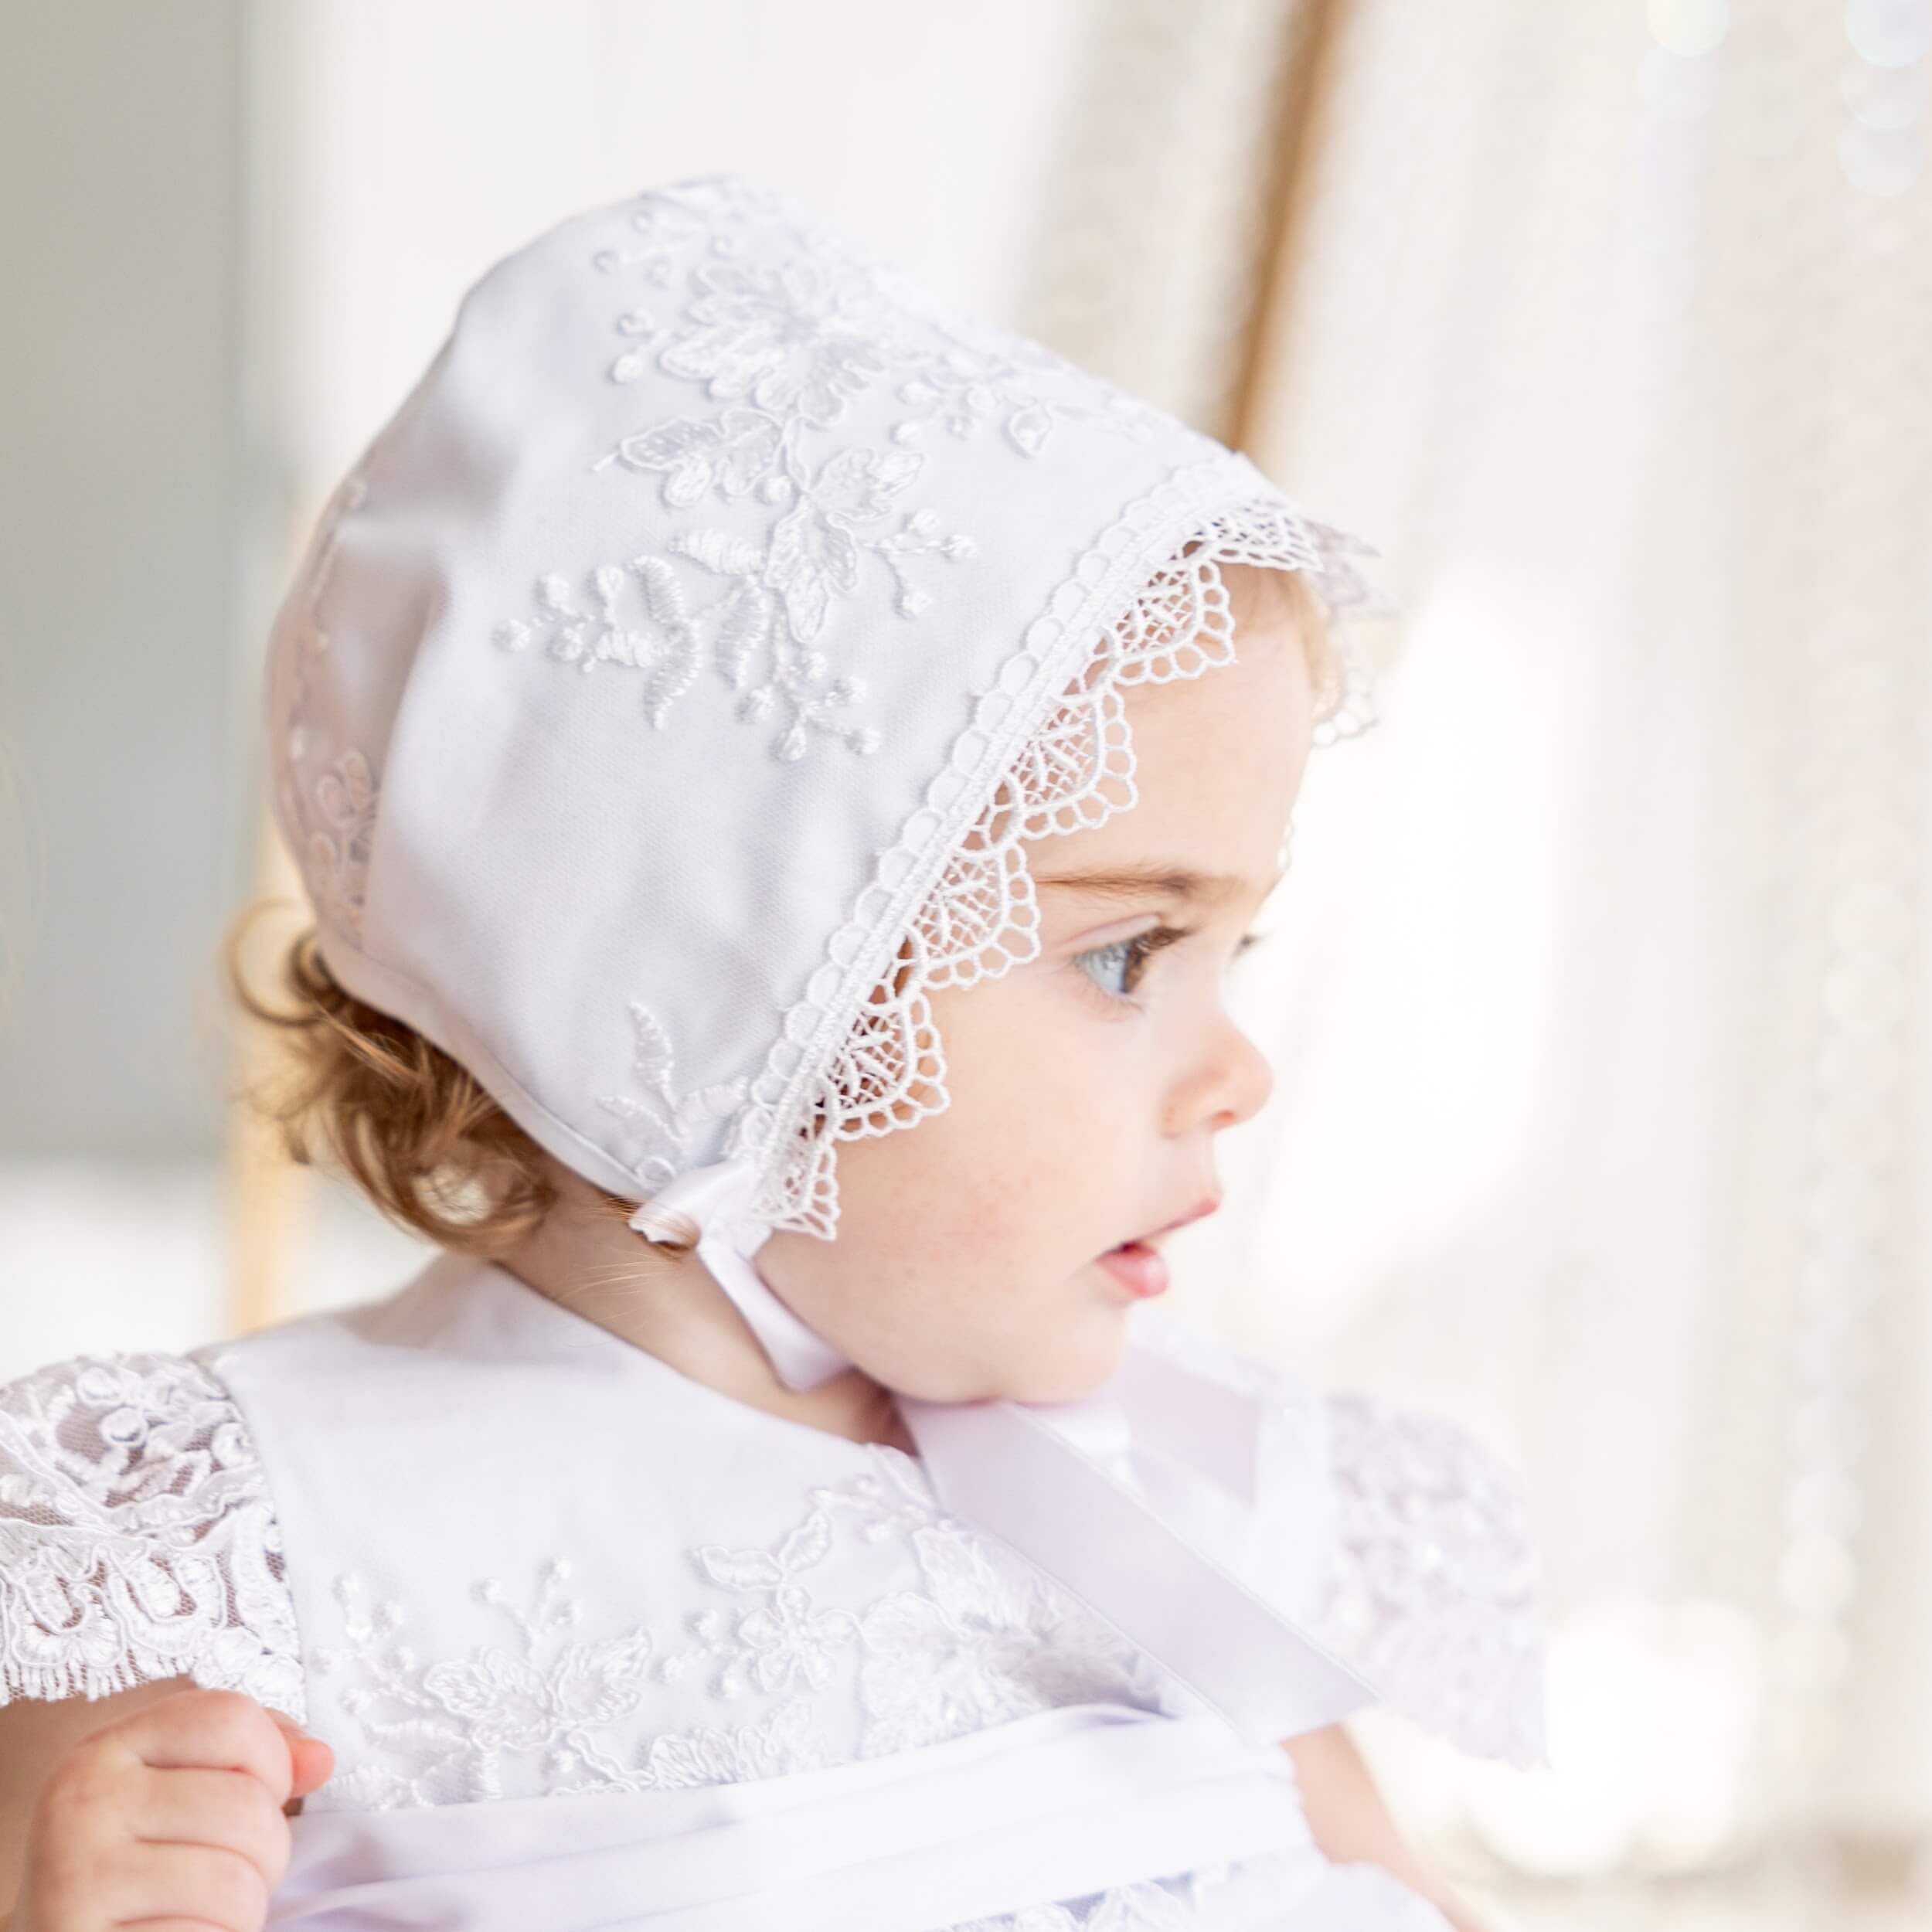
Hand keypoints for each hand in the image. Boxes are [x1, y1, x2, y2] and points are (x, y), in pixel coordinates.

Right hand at [10, 1687, 332, 1931]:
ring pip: (233, 1881)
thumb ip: (254, 1761)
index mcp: (106, 1752)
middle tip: (225, 1879)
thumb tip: (321, 1759)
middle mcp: (83, 1803)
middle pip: (246, 1805)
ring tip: (200, 1916)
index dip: (271, 1762)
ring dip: (242, 1911)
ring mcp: (77, 1876)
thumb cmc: (136, 1878)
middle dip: (265, 1854)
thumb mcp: (180, 1799)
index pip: (231, 1718)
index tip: (255, 1796)